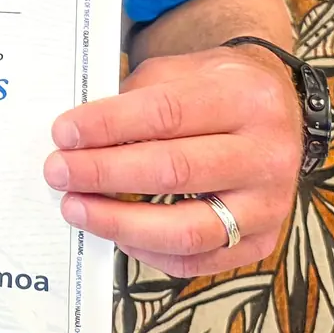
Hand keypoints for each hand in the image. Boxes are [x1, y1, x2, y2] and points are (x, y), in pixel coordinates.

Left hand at [42, 46, 302, 274]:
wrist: (274, 113)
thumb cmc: (213, 90)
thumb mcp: (180, 72)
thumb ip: (135, 100)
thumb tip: (78, 139)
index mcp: (247, 99)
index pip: (166, 113)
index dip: (109, 125)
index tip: (63, 133)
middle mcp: (268, 154)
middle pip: (174, 170)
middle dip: (104, 174)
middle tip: (58, 172)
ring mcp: (270, 205)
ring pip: (188, 228)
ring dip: (120, 222)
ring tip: (77, 208)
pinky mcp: (263, 242)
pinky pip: (197, 260)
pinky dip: (149, 251)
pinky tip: (116, 233)